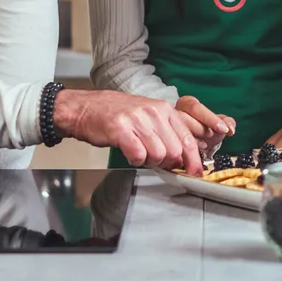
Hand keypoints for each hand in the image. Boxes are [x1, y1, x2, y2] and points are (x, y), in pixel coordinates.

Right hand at [53, 90, 202, 174]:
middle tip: (153, 161)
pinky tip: (130, 154)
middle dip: (166, 163)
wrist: (86, 108)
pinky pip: (138, 155)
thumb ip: (167, 134)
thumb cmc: (118, 115)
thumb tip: (183, 158)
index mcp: (164, 109)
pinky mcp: (121, 129)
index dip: (193, 160)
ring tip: (139, 155)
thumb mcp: (149, 117)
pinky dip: (135, 161)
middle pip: (175, 151)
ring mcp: (137, 120)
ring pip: (158, 155)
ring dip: (149, 162)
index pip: (187, 139)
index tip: (195, 173)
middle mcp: (154, 112)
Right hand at [174, 95, 235, 153]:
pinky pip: (173, 146)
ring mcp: (168, 127)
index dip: (210, 119)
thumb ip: (227, 122)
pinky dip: (184, 152)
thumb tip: (230, 127)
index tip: (224, 129)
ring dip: (193, 141)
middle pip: (185, 119)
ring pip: (177, 132)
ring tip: (204, 145)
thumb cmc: (208, 132)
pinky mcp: (165, 142)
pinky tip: (193, 152)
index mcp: (187, 103)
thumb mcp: (219, 125)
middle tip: (210, 136)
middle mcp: (175, 113)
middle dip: (201, 130)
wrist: (200, 148)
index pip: (196, 107)